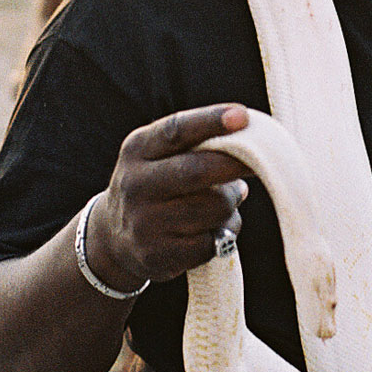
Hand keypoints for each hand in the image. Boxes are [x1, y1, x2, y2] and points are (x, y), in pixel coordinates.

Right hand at [85, 104, 250, 289]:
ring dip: (231, 203)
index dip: (211, 121)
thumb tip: (251, 145)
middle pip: (198, 171)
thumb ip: (197, 144)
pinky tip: (213, 230)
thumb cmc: (156, 184)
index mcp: (138, 149)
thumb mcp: (159, 155)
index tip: (243, 116)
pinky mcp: (158, 255)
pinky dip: (223, 234)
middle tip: (259, 164)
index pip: (177, 130)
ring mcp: (145, 222)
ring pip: (214, 208)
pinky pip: (211, 242)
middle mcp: (136, 184)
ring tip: (226, 201)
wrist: (113, 236)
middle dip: (236, 165)